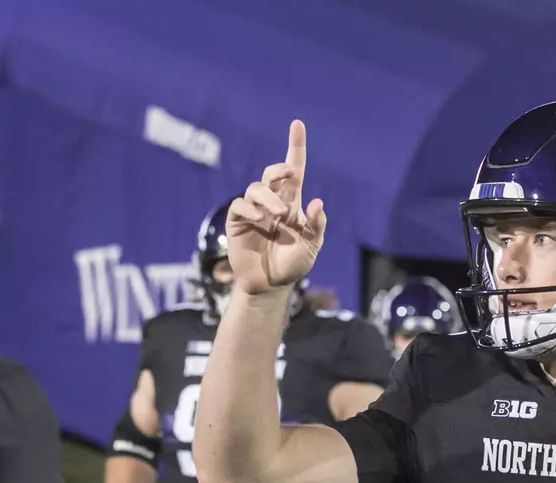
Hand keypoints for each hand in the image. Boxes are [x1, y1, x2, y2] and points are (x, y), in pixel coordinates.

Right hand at [226, 120, 325, 295]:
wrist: (270, 285)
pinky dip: (251, 210)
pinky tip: (261, 222)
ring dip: (269, 197)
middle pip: (273, 173)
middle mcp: (272, 202)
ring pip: (256, 188)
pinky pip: (240, 206)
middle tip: (290, 176)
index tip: (297, 124)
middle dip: (279, 169)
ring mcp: (254, 211)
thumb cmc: (292, 264)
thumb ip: (316, 225)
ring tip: (278, 215)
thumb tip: (317, 202)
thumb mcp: (311, 246)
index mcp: (292, 203)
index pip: (294, 170)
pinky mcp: (238, 222)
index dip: (295, 147)